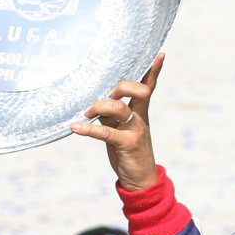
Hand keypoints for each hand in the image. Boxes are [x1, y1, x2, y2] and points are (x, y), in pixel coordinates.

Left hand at [72, 54, 163, 191]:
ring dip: (98, 106)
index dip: (154, 70)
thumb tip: (94, 101)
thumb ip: (110, 114)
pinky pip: (105, 132)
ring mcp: (135, 130)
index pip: (149, 86)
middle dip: (121, 86)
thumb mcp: (120, 129)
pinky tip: (75, 127)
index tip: (159, 54)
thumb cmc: (128, 152)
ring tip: (86, 114)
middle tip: (106, 94)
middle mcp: (140, 117)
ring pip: (119, 108)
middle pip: (139, 90)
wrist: (141, 180)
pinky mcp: (127, 144)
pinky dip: (88, 129)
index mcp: (140, 111)